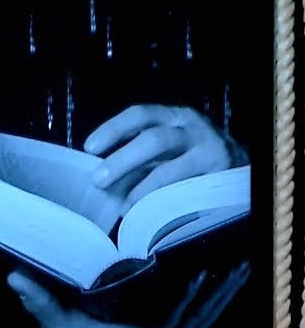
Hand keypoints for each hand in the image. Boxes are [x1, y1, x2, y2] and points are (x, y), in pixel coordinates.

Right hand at [7, 263, 249, 327]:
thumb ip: (42, 303)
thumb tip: (18, 277)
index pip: (174, 316)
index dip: (189, 294)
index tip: (201, 268)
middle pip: (202, 315)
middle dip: (221, 287)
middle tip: (240, 258)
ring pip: (206, 320)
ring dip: (224, 295)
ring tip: (241, 269)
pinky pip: (200, 324)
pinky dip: (213, 306)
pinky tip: (222, 289)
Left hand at [84, 104, 246, 211]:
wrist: (238, 165)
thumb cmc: (188, 156)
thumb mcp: (165, 146)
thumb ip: (137, 155)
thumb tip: (99, 174)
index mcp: (172, 118)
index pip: (140, 115)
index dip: (113, 129)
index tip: (89, 147)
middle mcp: (191, 129)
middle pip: (153, 140)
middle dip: (122, 161)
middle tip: (98, 180)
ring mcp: (208, 151)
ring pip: (169, 169)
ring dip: (140, 190)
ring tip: (123, 206)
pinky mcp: (218, 175)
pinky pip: (185, 191)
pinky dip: (163, 203)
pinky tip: (149, 212)